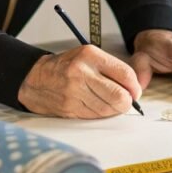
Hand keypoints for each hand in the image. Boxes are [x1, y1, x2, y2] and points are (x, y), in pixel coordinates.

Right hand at [17, 46, 142, 117]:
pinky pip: (96, 116)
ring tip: (109, 102)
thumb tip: (133, 88)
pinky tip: (97, 106)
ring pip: (109, 109)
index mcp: (90, 55)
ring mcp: (75, 92)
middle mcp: (82, 73)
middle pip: (119, 96)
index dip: (135, 86)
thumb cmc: (66, 66)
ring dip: (114, 109)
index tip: (135, 91)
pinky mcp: (70, 108)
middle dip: (127, 101)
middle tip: (126, 100)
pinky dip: (101, 114)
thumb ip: (111, 68)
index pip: (124, 73)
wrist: (36, 79)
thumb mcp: (88, 56)